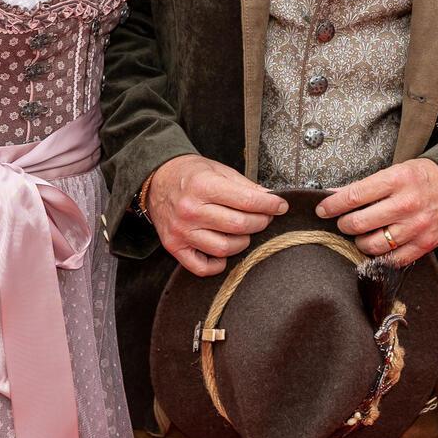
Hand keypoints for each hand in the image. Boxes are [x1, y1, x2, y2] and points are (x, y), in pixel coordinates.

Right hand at [143, 155, 288, 276]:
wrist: (155, 181)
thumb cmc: (190, 174)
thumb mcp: (218, 170)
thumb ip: (245, 186)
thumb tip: (270, 198)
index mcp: (203, 186)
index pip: (247, 201)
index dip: (270, 205)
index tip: (281, 206)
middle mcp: (190, 210)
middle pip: (239, 226)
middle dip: (260, 222)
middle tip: (265, 217)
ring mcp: (181, 231)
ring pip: (224, 248)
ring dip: (243, 242)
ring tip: (245, 231)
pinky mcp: (174, 247)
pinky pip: (202, 267)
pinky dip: (218, 264)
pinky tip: (224, 251)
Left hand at [318, 158, 437, 265]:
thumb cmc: (425, 178)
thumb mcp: (397, 171)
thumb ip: (367, 185)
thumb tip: (335, 194)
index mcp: (397, 180)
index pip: (354, 196)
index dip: (332, 205)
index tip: (323, 209)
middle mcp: (405, 204)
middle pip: (359, 223)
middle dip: (344, 224)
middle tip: (344, 222)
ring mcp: (415, 227)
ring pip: (372, 245)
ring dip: (360, 242)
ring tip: (361, 235)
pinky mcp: (424, 245)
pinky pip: (392, 260)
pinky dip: (380, 257)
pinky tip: (378, 248)